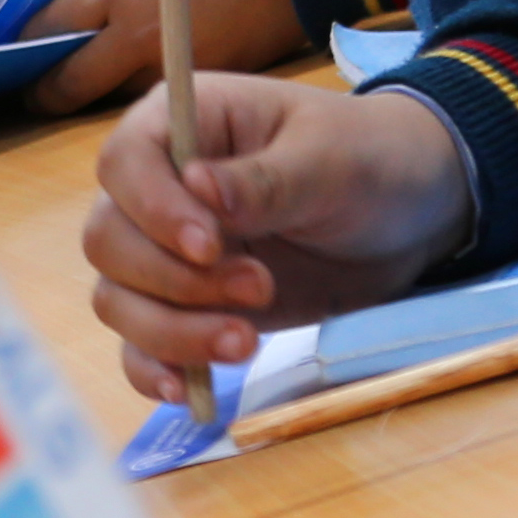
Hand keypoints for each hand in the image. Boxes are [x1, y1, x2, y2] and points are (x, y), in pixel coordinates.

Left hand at [22, 0, 302, 115]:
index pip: (45, 31)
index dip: (23, 40)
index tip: (15, 43)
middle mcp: (137, 34)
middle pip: (69, 84)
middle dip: (47, 87)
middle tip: (39, 82)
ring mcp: (179, 60)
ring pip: (115, 95)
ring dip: (100, 88)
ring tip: (93, 72)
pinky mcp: (218, 73)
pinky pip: (168, 88)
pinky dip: (152, 83)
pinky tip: (150, 63)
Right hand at [78, 71, 465, 400]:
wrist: (409, 215)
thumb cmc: (368, 159)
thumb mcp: (329, 160)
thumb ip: (265, 180)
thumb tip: (199, 187)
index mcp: (182, 127)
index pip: (124, 164)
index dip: (154, 210)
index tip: (210, 246)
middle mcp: (158, 190)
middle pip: (109, 242)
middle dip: (174, 280)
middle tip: (260, 288)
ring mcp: (167, 254)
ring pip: (118, 300)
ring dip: (172, 331)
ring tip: (248, 341)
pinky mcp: (188, 309)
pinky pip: (141, 345)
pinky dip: (155, 370)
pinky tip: (188, 391)